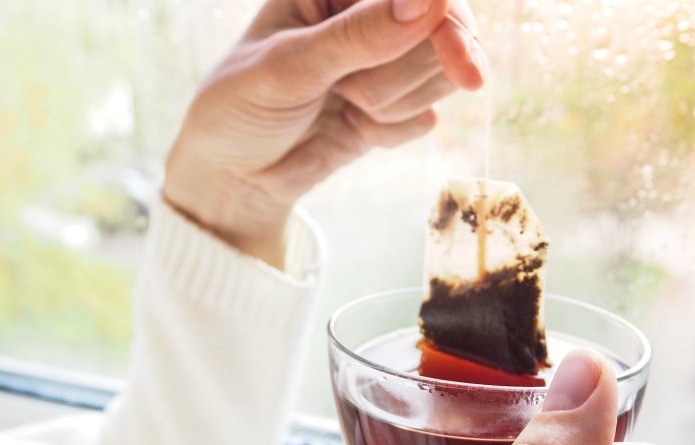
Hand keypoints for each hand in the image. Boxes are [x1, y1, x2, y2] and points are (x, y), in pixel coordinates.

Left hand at [163, 0, 484, 267]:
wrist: (234, 176)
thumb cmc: (239, 106)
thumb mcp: (287, 67)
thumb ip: (357, 35)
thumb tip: (429, 1)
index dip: (442, 19)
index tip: (459, 60)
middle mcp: (370, 13)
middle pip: (443, 30)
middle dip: (399, 73)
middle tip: (350, 93)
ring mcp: (389, 59)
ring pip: (441, 75)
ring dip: (391, 103)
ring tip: (341, 105)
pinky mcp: (398, 105)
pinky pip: (428, 118)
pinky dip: (390, 131)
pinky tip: (352, 127)